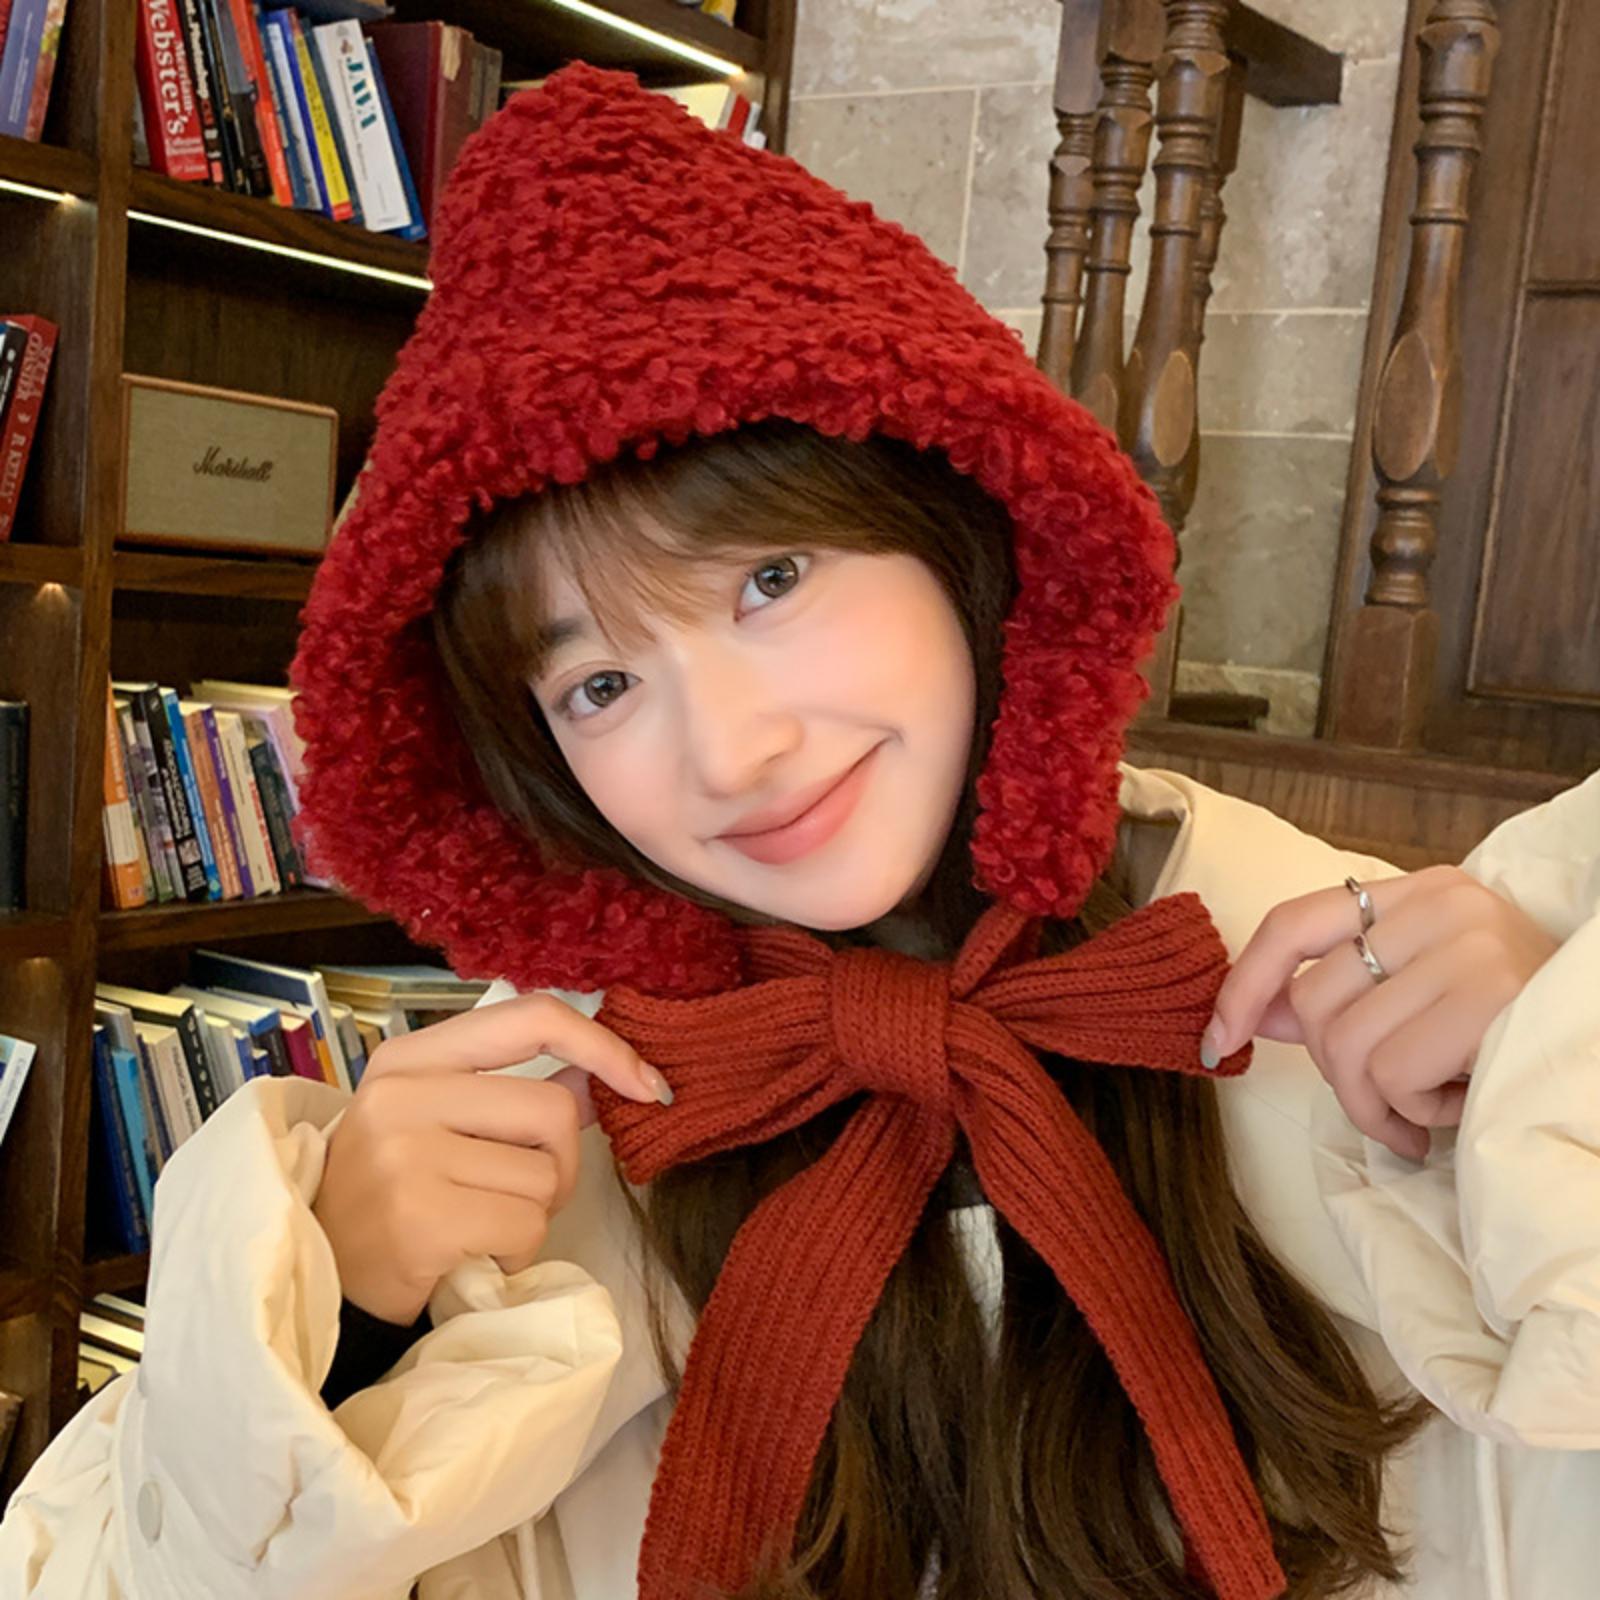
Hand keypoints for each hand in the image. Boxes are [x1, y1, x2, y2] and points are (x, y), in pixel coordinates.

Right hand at [313, 994, 671, 1324]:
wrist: (315, 1278)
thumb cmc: (387, 1195)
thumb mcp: (437, 1122)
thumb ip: (514, 1096)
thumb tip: (606, 1077)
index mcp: (410, 1057)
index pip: (531, 1017)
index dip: (603, 1047)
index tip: (649, 1084)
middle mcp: (402, 1094)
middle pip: (555, 1112)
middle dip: (561, 1166)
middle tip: (520, 1197)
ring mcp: (407, 1155)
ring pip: (545, 1177)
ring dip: (533, 1215)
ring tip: (479, 1227)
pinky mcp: (421, 1218)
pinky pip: (526, 1226)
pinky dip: (516, 1252)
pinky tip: (470, 1255)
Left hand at [1205, 865, 1558, 1160]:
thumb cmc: (1515, 1031)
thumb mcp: (1425, 998)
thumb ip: (1344, 996)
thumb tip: (1256, 1010)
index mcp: (1421, 892)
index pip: (1294, 921)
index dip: (1244, 982)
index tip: (1217, 1038)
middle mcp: (1443, 905)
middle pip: (1313, 1001)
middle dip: (1335, 1073)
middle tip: (1387, 1103)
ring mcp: (1469, 946)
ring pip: (1345, 1046)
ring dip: (1375, 1104)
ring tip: (1424, 1111)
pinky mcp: (1490, 998)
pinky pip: (1391, 1074)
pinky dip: (1412, 1112)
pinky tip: (1458, 1105)